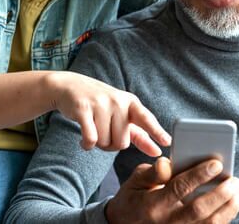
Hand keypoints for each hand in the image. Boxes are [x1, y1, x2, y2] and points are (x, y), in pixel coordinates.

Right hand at [45, 71, 170, 154]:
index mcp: (131, 103)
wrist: (70, 87)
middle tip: (104, 132)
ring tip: (93, 129)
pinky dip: (86, 145)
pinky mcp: (83, 109)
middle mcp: (118, 101)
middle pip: (122, 143)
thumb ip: (140, 135)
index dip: (156, 131)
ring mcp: (101, 104)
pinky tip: (83, 141)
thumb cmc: (101, 105)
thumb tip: (157, 151)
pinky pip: (90, 139)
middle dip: (111, 145)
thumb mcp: (122, 115)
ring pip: (104, 142)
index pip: (146, 118)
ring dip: (97, 143)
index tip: (167, 141)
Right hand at [105, 157, 238, 223]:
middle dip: (220, 194)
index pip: (179, 188)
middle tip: (235, 180)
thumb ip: (153, 172)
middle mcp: (166, 222)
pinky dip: (223, 218)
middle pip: (199, 210)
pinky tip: (232, 205)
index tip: (216, 164)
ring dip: (228, 208)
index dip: (198, 175)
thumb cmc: (133, 199)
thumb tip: (169, 162)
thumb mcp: (135, 182)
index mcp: (152, 204)